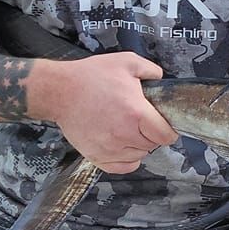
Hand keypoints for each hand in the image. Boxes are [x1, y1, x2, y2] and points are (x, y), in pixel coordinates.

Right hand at [32, 52, 177, 172]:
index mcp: (135, 113)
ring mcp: (109, 148)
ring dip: (139, 145)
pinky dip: (127, 160)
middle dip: (152, 134)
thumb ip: (151, 70)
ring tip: (129, 129)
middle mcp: (124, 134)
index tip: (165, 124)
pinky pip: (122, 167)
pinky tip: (124, 146)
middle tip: (143, 122)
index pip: (165, 135)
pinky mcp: (96, 156)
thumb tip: (161, 79)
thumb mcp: (126, 62)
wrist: (59, 90)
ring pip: (139, 156)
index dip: (169, 130)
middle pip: (153, 145)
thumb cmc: (90, 76)